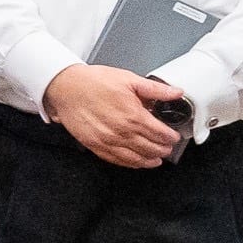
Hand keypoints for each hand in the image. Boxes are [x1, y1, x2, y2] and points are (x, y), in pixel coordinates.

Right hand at [42, 64, 189, 168]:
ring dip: (150, 160)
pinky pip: (117, 160)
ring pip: (136, 158)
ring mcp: (108, 141)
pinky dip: (130, 164)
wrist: (66, 88)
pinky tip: (136, 161)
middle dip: (163, 149)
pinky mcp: (95, 145)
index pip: (161, 134)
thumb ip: (155, 89)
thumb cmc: (93, 82)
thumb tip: (176, 92)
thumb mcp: (128, 79)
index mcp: (133, 116)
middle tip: (168, 147)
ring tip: (157, 159)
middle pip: (151, 148)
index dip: (171, 137)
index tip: (174, 136)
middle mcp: (122, 132)